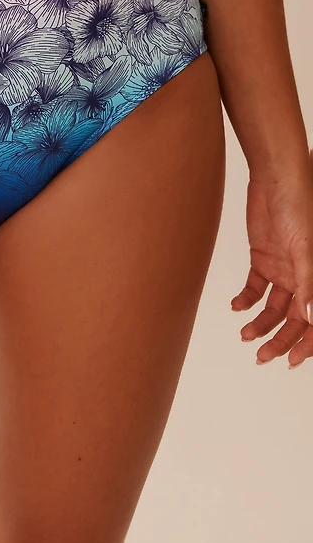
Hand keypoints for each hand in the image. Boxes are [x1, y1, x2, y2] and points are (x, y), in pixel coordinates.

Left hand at [232, 150, 312, 367]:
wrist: (276, 180)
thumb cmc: (300, 208)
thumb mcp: (304, 249)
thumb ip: (308, 284)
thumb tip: (311, 320)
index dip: (306, 344)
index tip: (290, 361)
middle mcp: (304, 277)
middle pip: (293, 319)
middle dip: (279, 340)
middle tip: (261, 356)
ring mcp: (284, 269)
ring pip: (273, 307)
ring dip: (260, 323)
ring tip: (244, 335)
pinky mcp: (264, 258)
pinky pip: (256, 287)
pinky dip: (247, 299)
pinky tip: (237, 306)